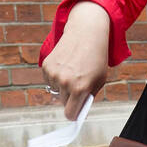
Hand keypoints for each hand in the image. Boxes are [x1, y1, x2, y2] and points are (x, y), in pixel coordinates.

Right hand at [43, 1, 110, 119]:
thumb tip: (76, 111)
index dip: (73, 114)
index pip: (70, 114)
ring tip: (72, 71)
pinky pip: (49, 81)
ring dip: (61, 86)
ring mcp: (54, 74)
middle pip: (63, 102)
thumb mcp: (99, 80)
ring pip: (55, 91)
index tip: (75, 112)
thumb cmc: (96, 58)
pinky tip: (65, 65)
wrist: (86, 32)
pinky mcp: (46, 66)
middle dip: (70, 97)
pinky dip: (55, 77)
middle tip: (78, 83)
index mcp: (80, 88)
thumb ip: (88, 96)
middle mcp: (65, 82)